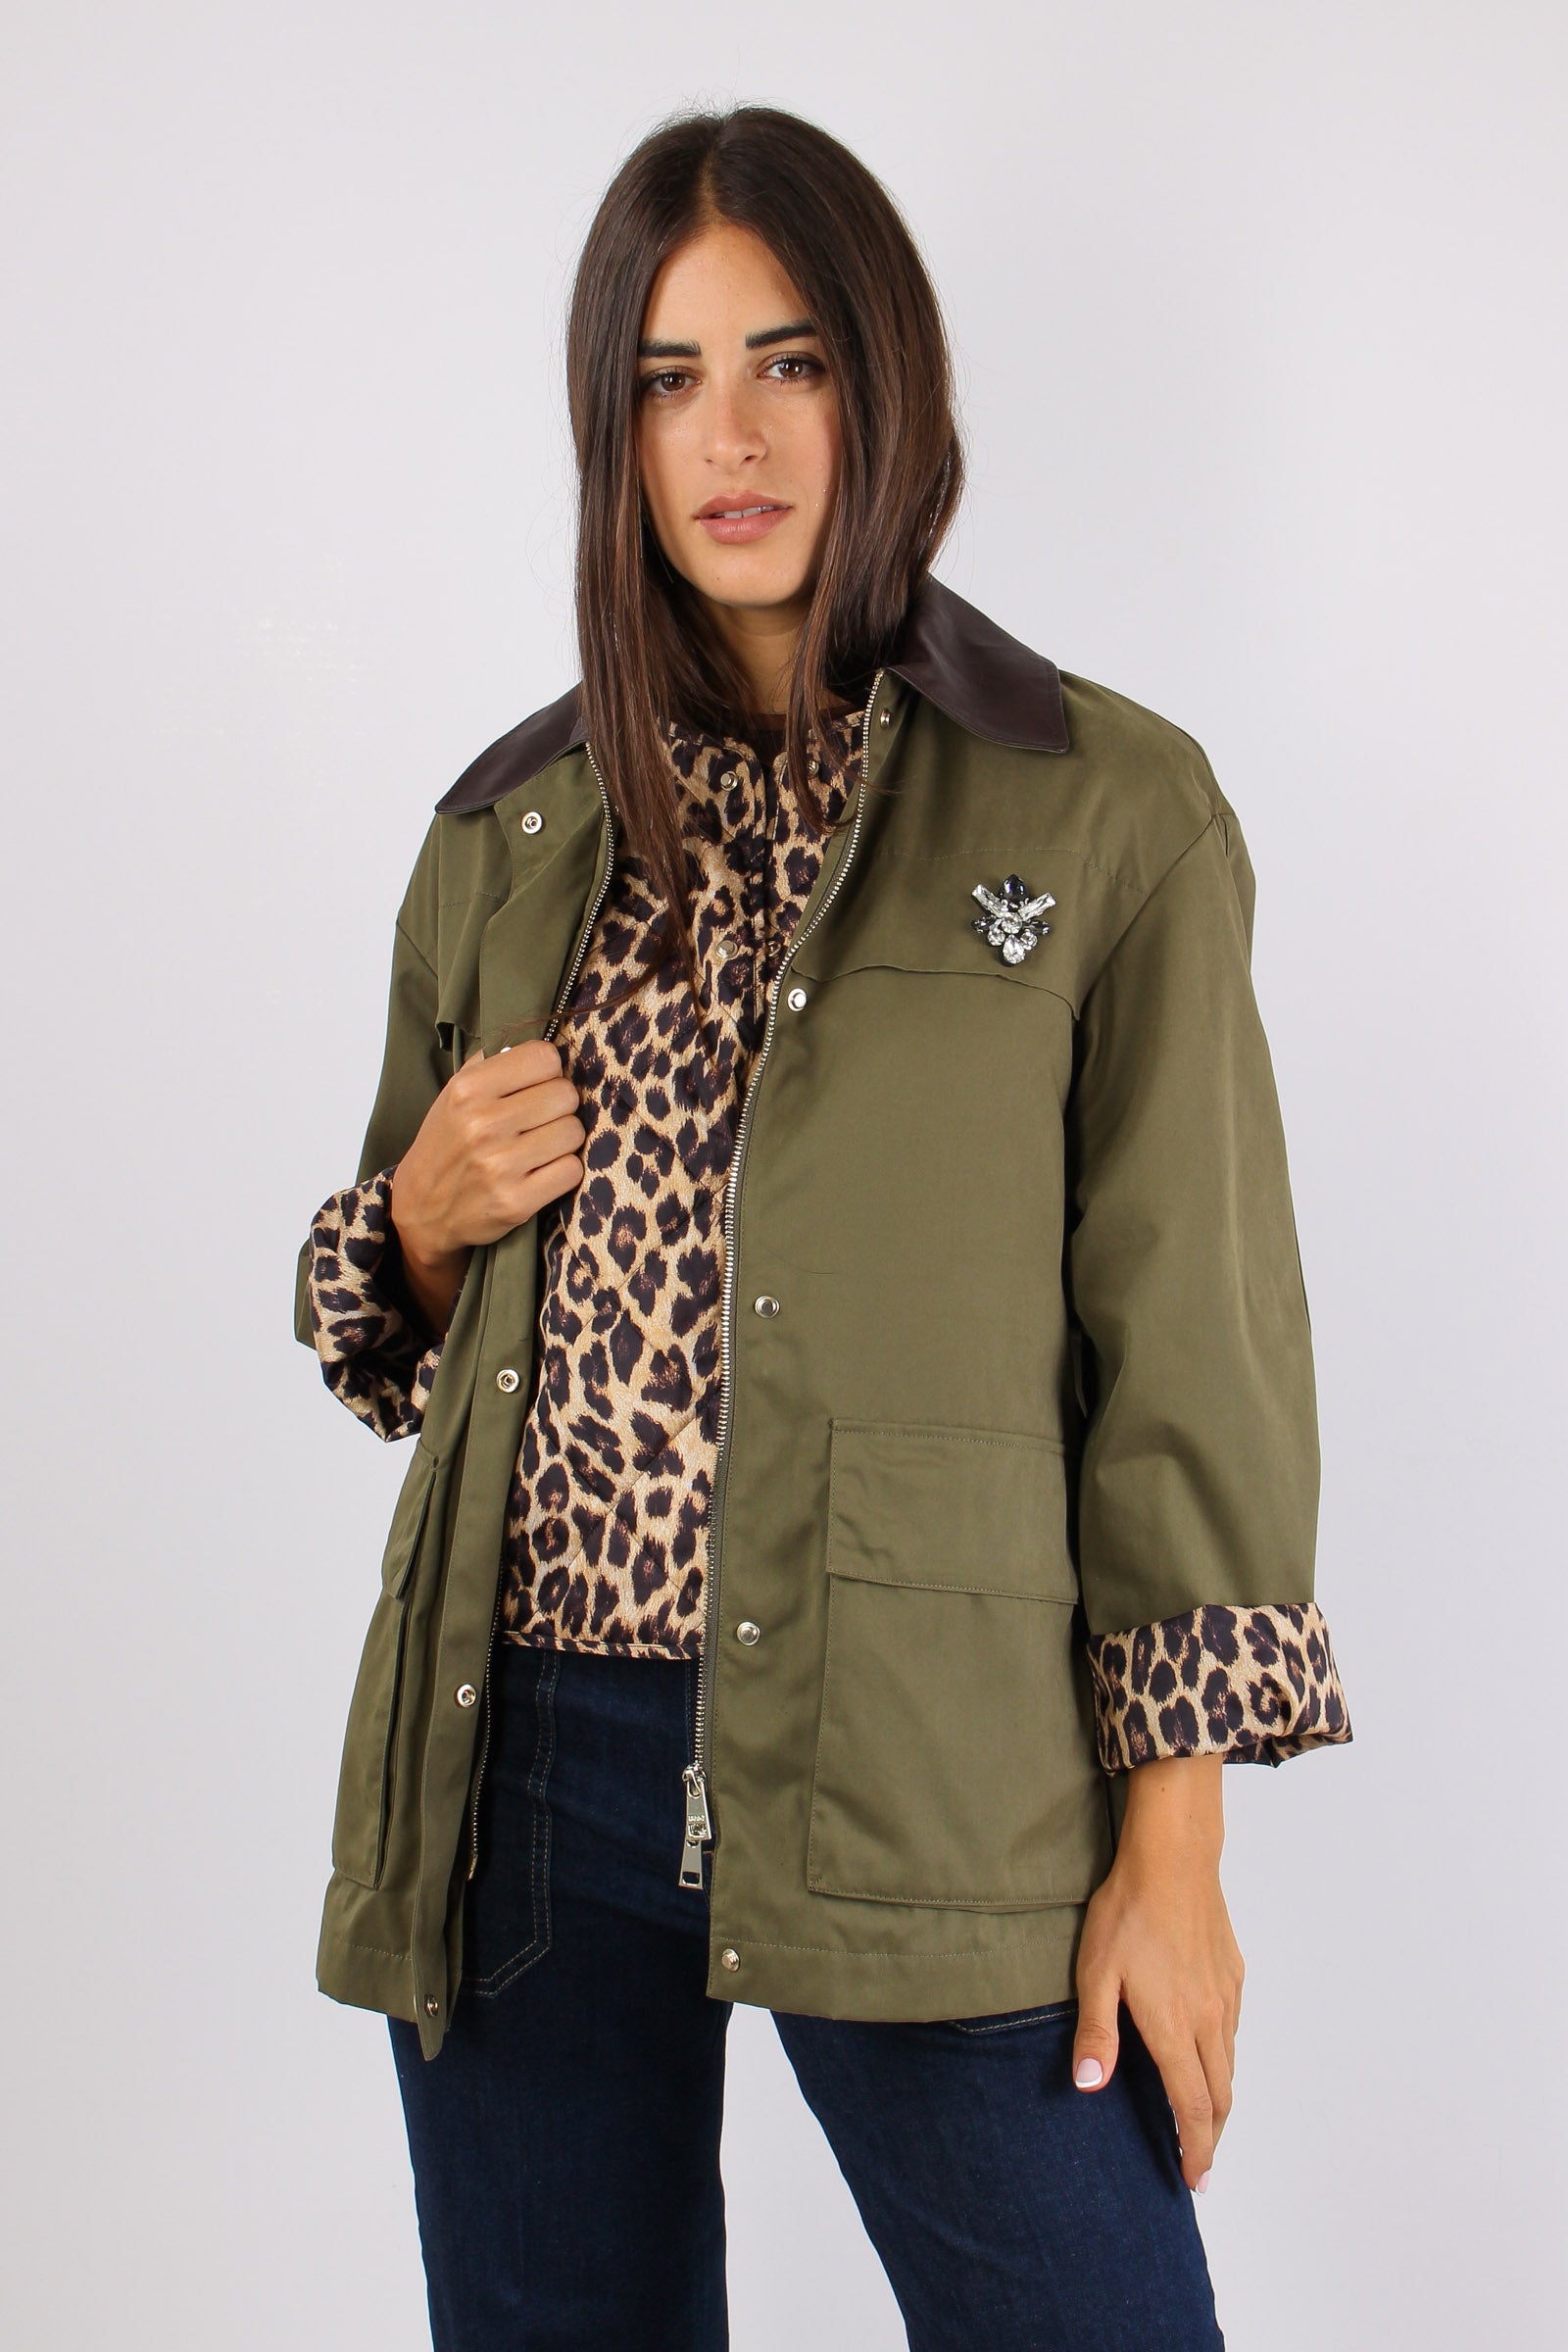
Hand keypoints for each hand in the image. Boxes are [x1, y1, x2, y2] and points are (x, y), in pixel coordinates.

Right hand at [389, 1040, 585, 1336]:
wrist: (421, 1208)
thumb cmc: (448, 1143)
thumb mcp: (456, 1092)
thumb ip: (497, 1063)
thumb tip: (550, 1045)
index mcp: (468, 1089)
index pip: (545, 1057)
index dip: (548, 1071)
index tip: (536, 1085)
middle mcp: (483, 1124)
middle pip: (565, 1094)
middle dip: (558, 1106)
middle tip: (538, 1120)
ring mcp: (500, 1166)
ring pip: (573, 1132)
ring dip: (563, 1140)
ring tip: (538, 1146)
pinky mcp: (516, 1202)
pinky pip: (571, 1170)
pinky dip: (562, 1171)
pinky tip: (540, 1171)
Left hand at [1071, 1754, 1242, 2193]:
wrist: (1174, 1857)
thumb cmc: (1129, 1911)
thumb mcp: (1095, 1971)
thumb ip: (1096, 2032)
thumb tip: (1090, 2086)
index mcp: (1174, 2027)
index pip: (1193, 2105)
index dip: (1196, 2147)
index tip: (1195, 2178)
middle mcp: (1208, 2019)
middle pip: (1221, 2093)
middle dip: (1213, 2134)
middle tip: (1201, 2162)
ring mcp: (1225, 1995)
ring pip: (1230, 2062)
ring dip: (1220, 2097)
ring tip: (1205, 2116)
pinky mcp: (1233, 1971)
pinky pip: (1233, 2028)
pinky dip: (1225, 2056)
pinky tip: (1211, 2052)